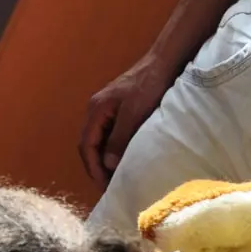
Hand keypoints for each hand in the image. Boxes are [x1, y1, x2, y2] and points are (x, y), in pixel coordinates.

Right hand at [77, 60, 175, 188]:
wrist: (164, 63)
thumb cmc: (148, 86)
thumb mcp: (134, 114)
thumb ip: (119, 139)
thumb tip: (107, 165)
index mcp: (96, 110)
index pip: (86, 145)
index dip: (93, 168)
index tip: (104, 187)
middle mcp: (97, 110)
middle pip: (90, 144)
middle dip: (97, 167)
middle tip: (109, 188)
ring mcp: (108, 110)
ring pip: (100, 141)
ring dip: (105, 160)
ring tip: (116, 179)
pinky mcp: (119, 111)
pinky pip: (110, 135)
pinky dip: (113, 151)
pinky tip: (123, 160)